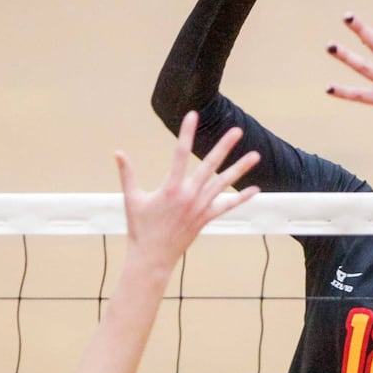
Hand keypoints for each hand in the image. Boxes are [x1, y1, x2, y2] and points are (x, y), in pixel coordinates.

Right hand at [115, 112, 259, 264]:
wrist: (152, 257)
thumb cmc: (140, 229)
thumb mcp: (131, 199)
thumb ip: (127, 174)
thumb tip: (118, 153)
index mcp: (171, 188)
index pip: (180, 154)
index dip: (187, 133)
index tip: (192, 116)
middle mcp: (189, 196)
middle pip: (210, 165)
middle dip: (224, 146)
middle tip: (236, 131)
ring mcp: (200, 207)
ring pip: (223, 183)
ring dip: (239, 168)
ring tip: (255, 155)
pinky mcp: (205, 218)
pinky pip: (227, 206)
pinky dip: (241, 198)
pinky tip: (254, 190)